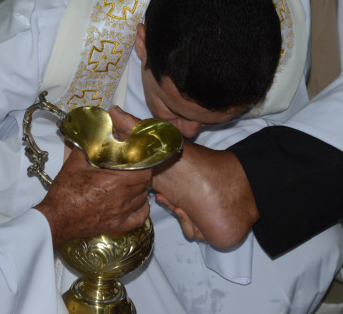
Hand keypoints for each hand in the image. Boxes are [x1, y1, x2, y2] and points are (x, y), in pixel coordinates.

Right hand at [34, 148, 151, 247]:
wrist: (56, 219)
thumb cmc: (65, 193)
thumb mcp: (74, 164)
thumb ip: (86, 148)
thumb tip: (91, 137)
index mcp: (115, 182)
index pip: (143, 171)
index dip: (144, 164)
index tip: (138, 159)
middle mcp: (122, 198)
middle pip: (144, 184)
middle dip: (142, 174)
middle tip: (133, 169)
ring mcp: (121, 214)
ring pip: (143, 199)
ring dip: (141, 190)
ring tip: (132, 184)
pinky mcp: (117, 226)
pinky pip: (140, 218)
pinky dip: (142, 209)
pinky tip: (137, 203)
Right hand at [109, 105, 258, 247]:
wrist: (230, 192)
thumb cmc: (196, 167)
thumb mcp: (162, 144)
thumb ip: (135, 128)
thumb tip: (112, 110)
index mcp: (166, 176)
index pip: (143, 186)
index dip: (138, 189)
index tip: (137, 187)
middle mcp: (176, 193)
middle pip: (156, 207)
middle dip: (159, 203)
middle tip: (163, 196)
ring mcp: (189, 211)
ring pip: (172, 221)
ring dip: (177, 214)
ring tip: (183, 205)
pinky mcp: (201, 228)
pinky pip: (189, 233)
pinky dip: (192, 226)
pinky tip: (196, 216)